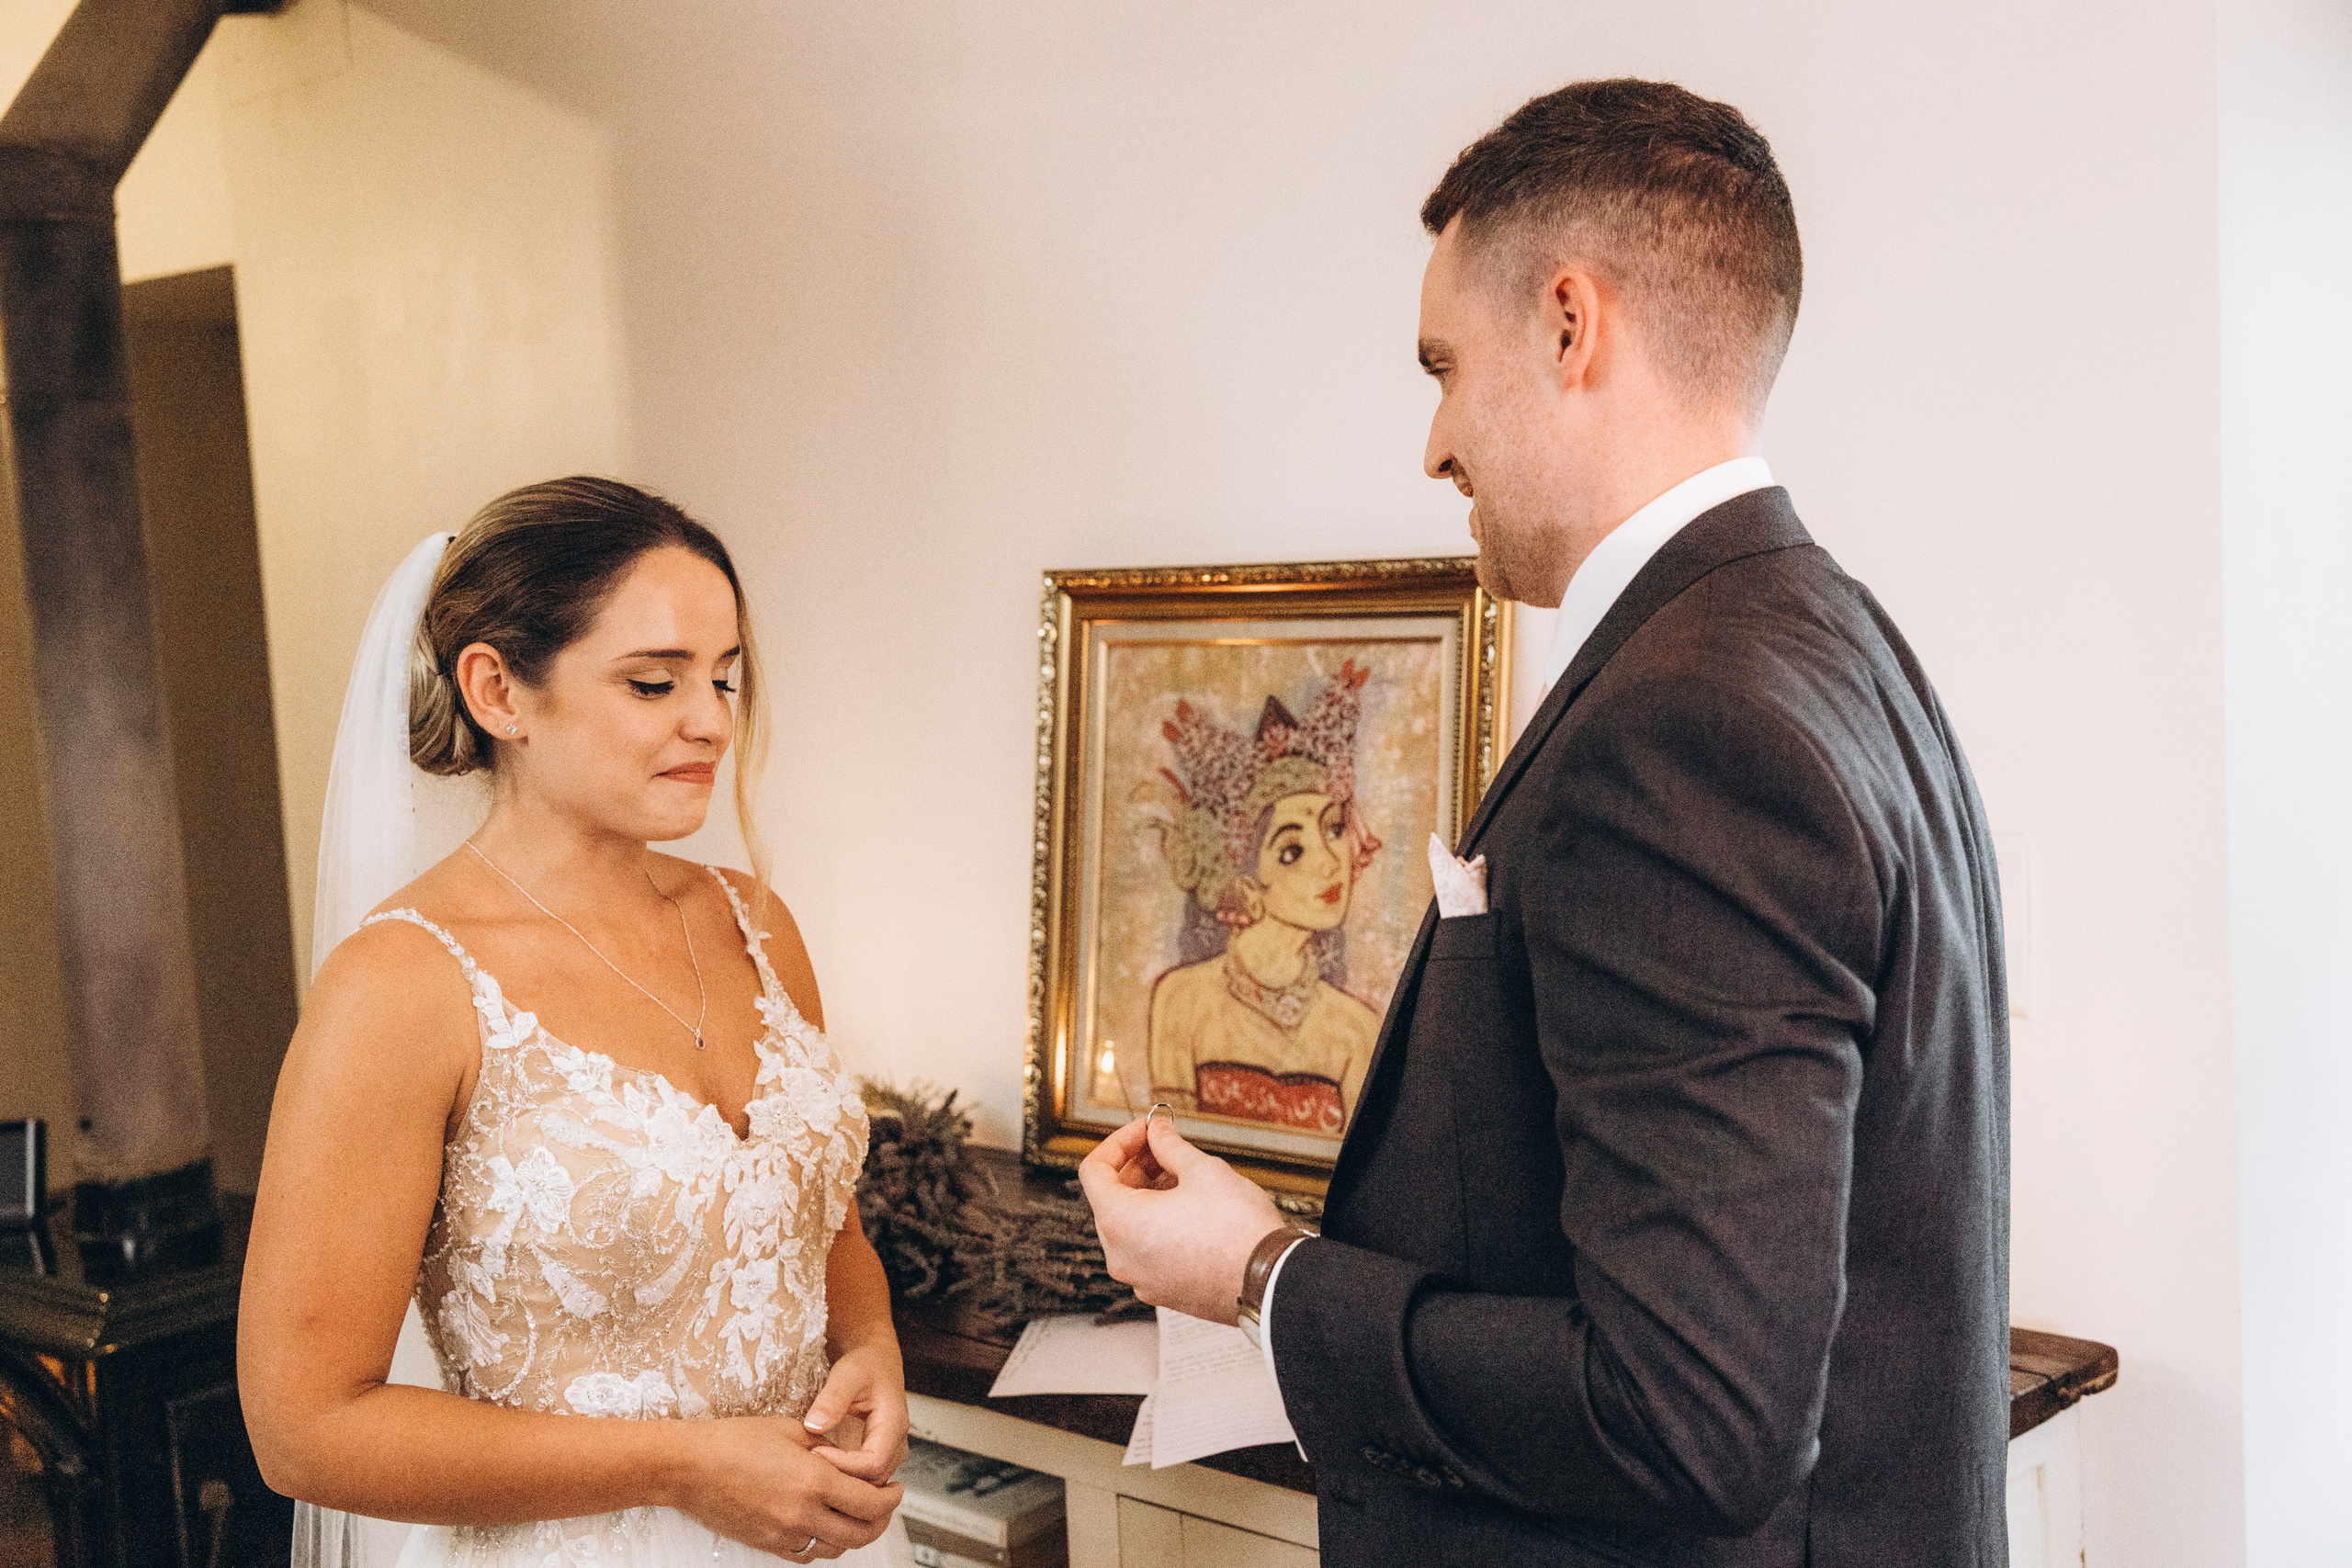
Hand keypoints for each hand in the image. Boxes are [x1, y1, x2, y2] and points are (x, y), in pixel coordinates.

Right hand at [669, 1416, 901, 1561]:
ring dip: (855, 1533)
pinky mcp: (768, 1545)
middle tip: (885, 1503)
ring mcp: (784, 1534)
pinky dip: (824, 1543)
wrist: (688, 1468)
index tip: (896, 1487)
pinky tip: (825, 1524)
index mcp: (813, 1480)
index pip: (871, 1502)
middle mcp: (802, 1514)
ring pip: (837, 1548)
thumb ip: (829, 1448)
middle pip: (862, 1532)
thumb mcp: (792, 1430)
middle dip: (882, 1519)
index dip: (892, 1497)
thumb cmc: (735, 1440)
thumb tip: (853, 1460)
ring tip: (858, 1514)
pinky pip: (808, 1554)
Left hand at [804, 1343, 910, 1483]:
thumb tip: (814, 1425)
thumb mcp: (847, 1375)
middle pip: (873, 1482)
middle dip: (840, 1480)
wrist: (877, 1365)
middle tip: (806, 1468)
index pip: (874, 1463)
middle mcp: (896, 1446)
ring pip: (868, 1488)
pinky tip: (818, 1473)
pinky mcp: (875, 1460)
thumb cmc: (866, 1367)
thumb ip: (832, 1399)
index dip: (844, 1466)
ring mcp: (888, 1456)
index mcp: (894, 1425)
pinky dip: (840, 1482)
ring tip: (809, 1472)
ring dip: (840, 1485)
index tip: (814, 1452)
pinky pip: (861, 1482)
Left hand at [1078, 1114, 1285, 1323]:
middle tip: (1163, 1146)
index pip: (1094, 1171)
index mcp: (1120, 1224)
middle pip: (1109, 1199)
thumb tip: (1158, 1132)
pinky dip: (1158, 1224)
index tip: (1144, 1130)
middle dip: (1135, 1167)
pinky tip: (1189, 1207)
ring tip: (1182, 1175)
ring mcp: (1141, 1278)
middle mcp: (1122, 1257)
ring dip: (1148, 1195)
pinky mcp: (1164, 1290)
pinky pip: (1147, 1250)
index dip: (1119, 1142)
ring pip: (1129, 1226)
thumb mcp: (1202, 1170)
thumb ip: (1169, 1146)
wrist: (1270, 1280)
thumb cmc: (1238, 1232)